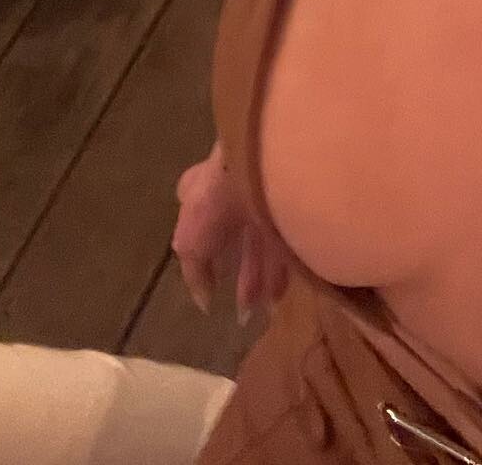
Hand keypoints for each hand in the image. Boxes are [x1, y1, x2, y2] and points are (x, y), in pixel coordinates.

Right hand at [173, 143, 292, 323]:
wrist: (261, 170)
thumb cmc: (214, 202)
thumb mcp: (190, 243)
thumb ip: (195, 272)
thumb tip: (204, 301)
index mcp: (200, 189)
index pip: (198, 217)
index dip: (204, 251)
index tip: (213, 280)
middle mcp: (233, 189)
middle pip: (236, 237)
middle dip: (240, 274)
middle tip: (244, 309)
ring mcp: (263, 194)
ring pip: (262, 240)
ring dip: (260, 276)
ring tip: (262, 310)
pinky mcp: (290, 204)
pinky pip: (284, 240)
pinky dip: (280, 268)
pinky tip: (277, 295)